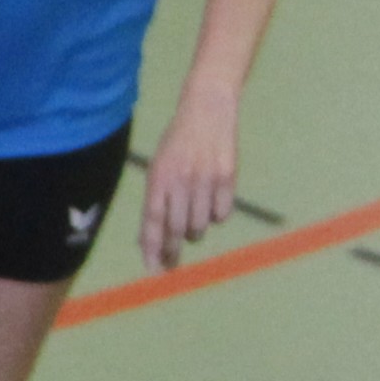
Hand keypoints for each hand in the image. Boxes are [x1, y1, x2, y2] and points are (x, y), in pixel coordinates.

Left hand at [141, 86, 240, 271]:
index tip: (153, 270)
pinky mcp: (227, 177)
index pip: (152, 220)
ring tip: (193, 216)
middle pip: (177, 229)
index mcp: (159, 177)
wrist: (207, 110)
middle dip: (173, 251)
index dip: (152, 248)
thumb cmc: (178, 143)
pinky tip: (212, 201)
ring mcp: (205, 179)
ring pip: (200, 226)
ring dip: (195, 231)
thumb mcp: (159, 167)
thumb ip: (156, 201)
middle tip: (172, 262)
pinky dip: (216, 216)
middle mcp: (181, 179)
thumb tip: (152, 241)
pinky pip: (221, 215)